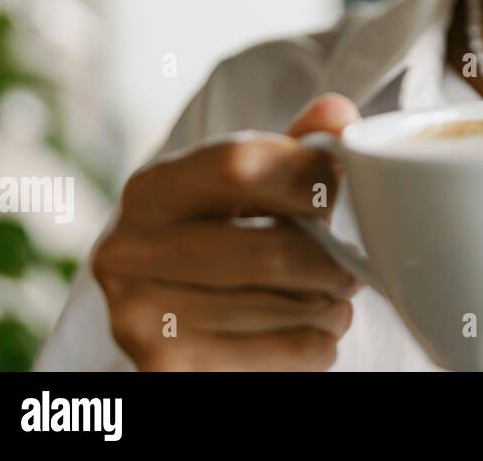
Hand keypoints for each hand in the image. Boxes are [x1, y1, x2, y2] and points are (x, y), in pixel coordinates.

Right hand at [93, 94, 362, 369]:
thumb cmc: (222, 229)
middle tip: (353, 268)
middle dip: (331, 263)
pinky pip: (270, 356)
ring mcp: (139, 316)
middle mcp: (129, 251)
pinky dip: (312, 346)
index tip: (341, 190)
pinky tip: (314, 332)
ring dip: (327, 307)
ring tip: (335, 299)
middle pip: (271, 253)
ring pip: (275, 308)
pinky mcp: (164, 369)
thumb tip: (337, 114)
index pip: (243, 166)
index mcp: (151, 189)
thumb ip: (296, 143)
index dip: (311, 176)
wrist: (167, 306)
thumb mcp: (248, 179)